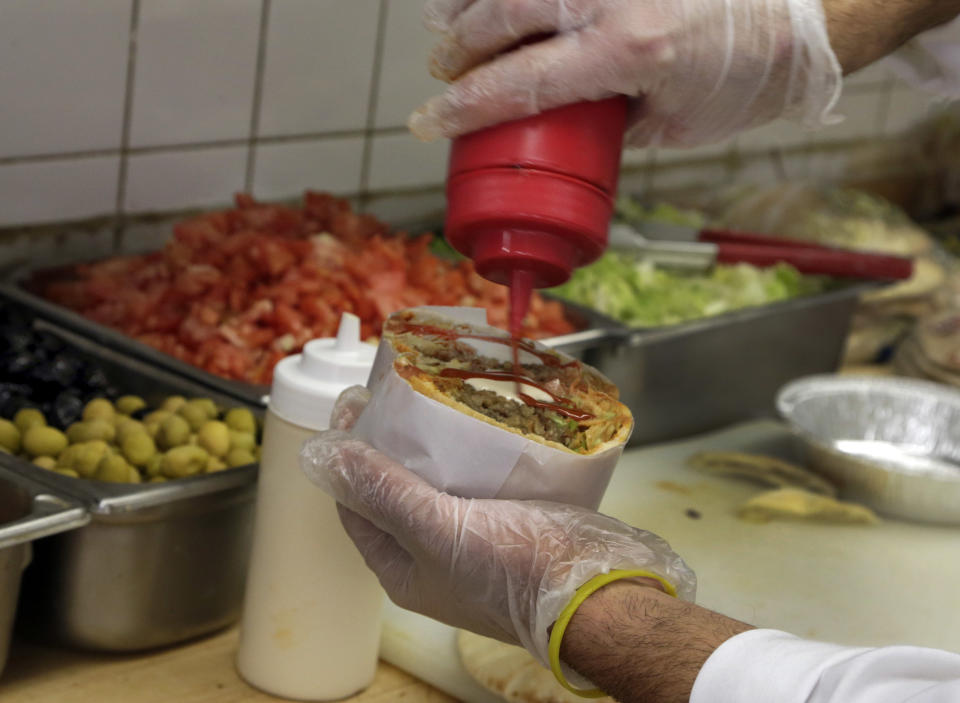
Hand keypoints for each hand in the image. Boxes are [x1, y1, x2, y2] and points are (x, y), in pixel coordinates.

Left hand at [300, 386, 695, 665]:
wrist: (595, 591)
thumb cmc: (512, 570)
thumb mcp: (436, 528)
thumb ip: (384, 491)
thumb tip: (326, 456)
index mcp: (404, 568)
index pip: (357, 506)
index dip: (347, 456)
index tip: (350, 405)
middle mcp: (434, 556)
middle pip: (397, 490)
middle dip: (390, 444)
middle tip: (392, 394)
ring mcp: (475, 538)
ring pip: (441, 482)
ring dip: (434, 444)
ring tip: (430, 398)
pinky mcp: (511, 519)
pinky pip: (480, 480)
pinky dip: (473, 451)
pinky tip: (476, 421)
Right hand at [409, 0, 841, 147]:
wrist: (806, 13)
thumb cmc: (748, 74)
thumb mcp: (676, 125)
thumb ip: (612, 123)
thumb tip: (563, 124)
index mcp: (632, 51)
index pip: (521, 82)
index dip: (463, 106)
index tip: (427, 120)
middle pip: (505, 14)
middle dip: (459, 46)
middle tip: (443, 70)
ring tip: (448, 21)